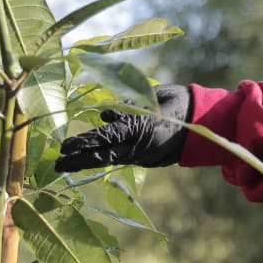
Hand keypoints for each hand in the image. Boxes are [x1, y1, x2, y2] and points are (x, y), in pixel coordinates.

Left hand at [54, 85, 191, 170]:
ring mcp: (143, 155)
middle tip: (57, 164)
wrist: (204, 121)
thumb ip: (127, 106)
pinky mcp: (146, 159)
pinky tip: (88, 157)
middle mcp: (139, 146)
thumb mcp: (153, 98)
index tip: (65, 146)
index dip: (85, 142)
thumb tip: (103, 113)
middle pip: (103, 155)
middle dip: (79, 160)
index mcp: (141, 128)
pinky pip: (120, 157)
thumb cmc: (178, 103)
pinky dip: (103, 156)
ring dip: (87, 161)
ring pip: (110, 159)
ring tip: (67, 164)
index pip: (107, 137)